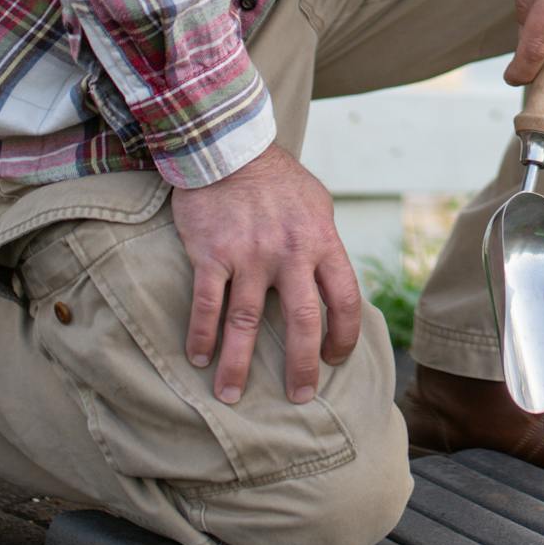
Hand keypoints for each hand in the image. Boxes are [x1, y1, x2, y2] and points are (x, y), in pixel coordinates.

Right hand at [171, 143, 360, 404]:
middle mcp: (290, 252)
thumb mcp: (317, 207)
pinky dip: (202, 336)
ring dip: (237, 364)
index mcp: (322, 242)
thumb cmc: (278, 181)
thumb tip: (332, 286)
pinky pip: (207, 305)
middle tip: (299, 396)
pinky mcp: (212, 253)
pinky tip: (197, 358)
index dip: (344, 336)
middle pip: (303, 322)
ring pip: (246, 322)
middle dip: (302, 366)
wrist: (230, 148)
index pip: (346, 299)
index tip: (335, 360)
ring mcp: (250, 254)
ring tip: (231, 396)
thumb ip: (324, 246)